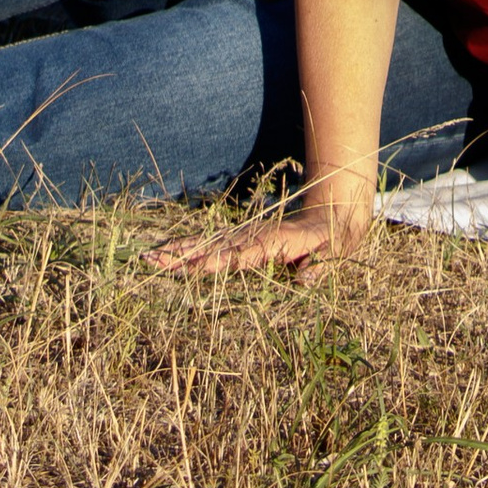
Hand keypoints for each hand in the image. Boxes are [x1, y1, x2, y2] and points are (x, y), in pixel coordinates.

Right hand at [146, 176, 373, 282]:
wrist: (337, 209)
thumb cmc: (338, 237)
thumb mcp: (337, 251)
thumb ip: (322, 264)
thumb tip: (305, 277)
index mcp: (277, 243)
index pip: (242, 255)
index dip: (219, 262)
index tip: (194, 267)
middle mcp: (256, 237)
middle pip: (215, 247)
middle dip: (184, 254)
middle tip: (151, 260)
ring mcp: (248, 237)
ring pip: (208, 245)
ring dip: (179, 251)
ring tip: (150, 257)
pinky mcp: (246, 241)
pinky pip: (214, 246)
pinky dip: (190, 250)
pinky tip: (171, 256)